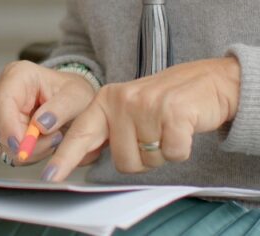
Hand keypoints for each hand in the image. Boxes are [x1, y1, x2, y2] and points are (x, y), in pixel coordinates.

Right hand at [0, 61, 97, 165]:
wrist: (71, 101)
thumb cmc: (72, 93)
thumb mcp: (77, 96)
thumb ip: (61, 108)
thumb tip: (40, 125)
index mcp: (17, 75)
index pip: (2, 102)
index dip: (8, 126)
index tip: (22, 146)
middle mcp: (0, 93)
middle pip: (1, 127)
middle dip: (28, 142)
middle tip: (55, 139)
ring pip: (4, 143)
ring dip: (32, 149)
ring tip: (54, 136)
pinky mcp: (1, 132)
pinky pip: (9, 152)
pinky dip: (30, 154)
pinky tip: (44, 141)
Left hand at [43, 57, 240, 180]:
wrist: (209, 83)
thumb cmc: (166, 103)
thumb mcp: (128, 109)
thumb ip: (106, 130)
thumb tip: (80, 156)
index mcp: (106, 100)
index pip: (80, 134)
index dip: (65, 158)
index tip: (50, 176)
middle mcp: (122, 100)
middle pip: (122, 160)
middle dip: (142, 157)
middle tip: (155, 134)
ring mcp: (148, 105)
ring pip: (148, 160)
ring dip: (162, 153)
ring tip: (168, 128)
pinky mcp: (174, 112)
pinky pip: (173, 154)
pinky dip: (182, 149)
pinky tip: (183, 129)